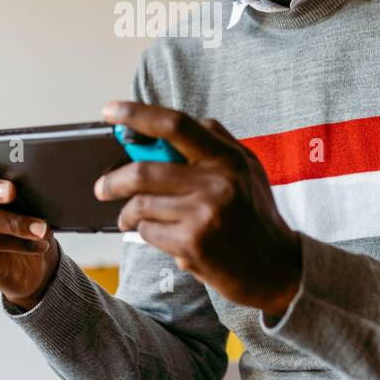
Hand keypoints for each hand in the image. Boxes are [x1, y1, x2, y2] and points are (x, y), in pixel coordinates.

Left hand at [94, 102, 301, 316]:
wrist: (277, 269)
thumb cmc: (256, 215)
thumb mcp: (247, 169)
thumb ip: (214, 142)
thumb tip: (165, 126)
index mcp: (228, 158)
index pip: (176, 125)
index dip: (137, 114)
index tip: (109, 110)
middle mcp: (217, 183)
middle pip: (144, 171)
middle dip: (113, 180)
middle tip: (102, 186)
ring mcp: (204, 216)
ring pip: (141, 205)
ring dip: (130, 213)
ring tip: (135, 218)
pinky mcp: (193, 246)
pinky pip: (148, 233)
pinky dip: (147, 234)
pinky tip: (166, 238)